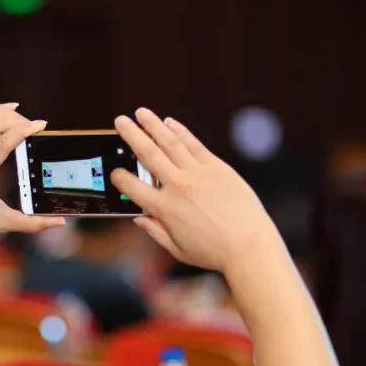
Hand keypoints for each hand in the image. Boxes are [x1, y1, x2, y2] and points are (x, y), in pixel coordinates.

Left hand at [0, 103, 64, 260]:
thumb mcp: (3, 223)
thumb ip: (34, 224)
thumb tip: (61, 221)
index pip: (2, 143)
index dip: (24, 130)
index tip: (42, 124)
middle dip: (15, 119)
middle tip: (33, 124)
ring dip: (1, 113)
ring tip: (22, 116)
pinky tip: (3, 112)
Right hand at [110, 108, 278, 273]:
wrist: (249, 246)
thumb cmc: (214, 253)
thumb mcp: (178, 249)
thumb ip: (155, 232)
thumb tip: (139, 218)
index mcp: (164, 209)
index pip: (132, 187)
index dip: (119, 178)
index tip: (115, 172)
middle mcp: (178, 186)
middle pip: (147, 154)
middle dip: (130, 135)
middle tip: (119, 121)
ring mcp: (198, 174)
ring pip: (170, 142)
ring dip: (153, 125)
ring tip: (141, 113)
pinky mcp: (217, 168)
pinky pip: (194, 144)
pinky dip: (180, 131)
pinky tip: (169, 123)